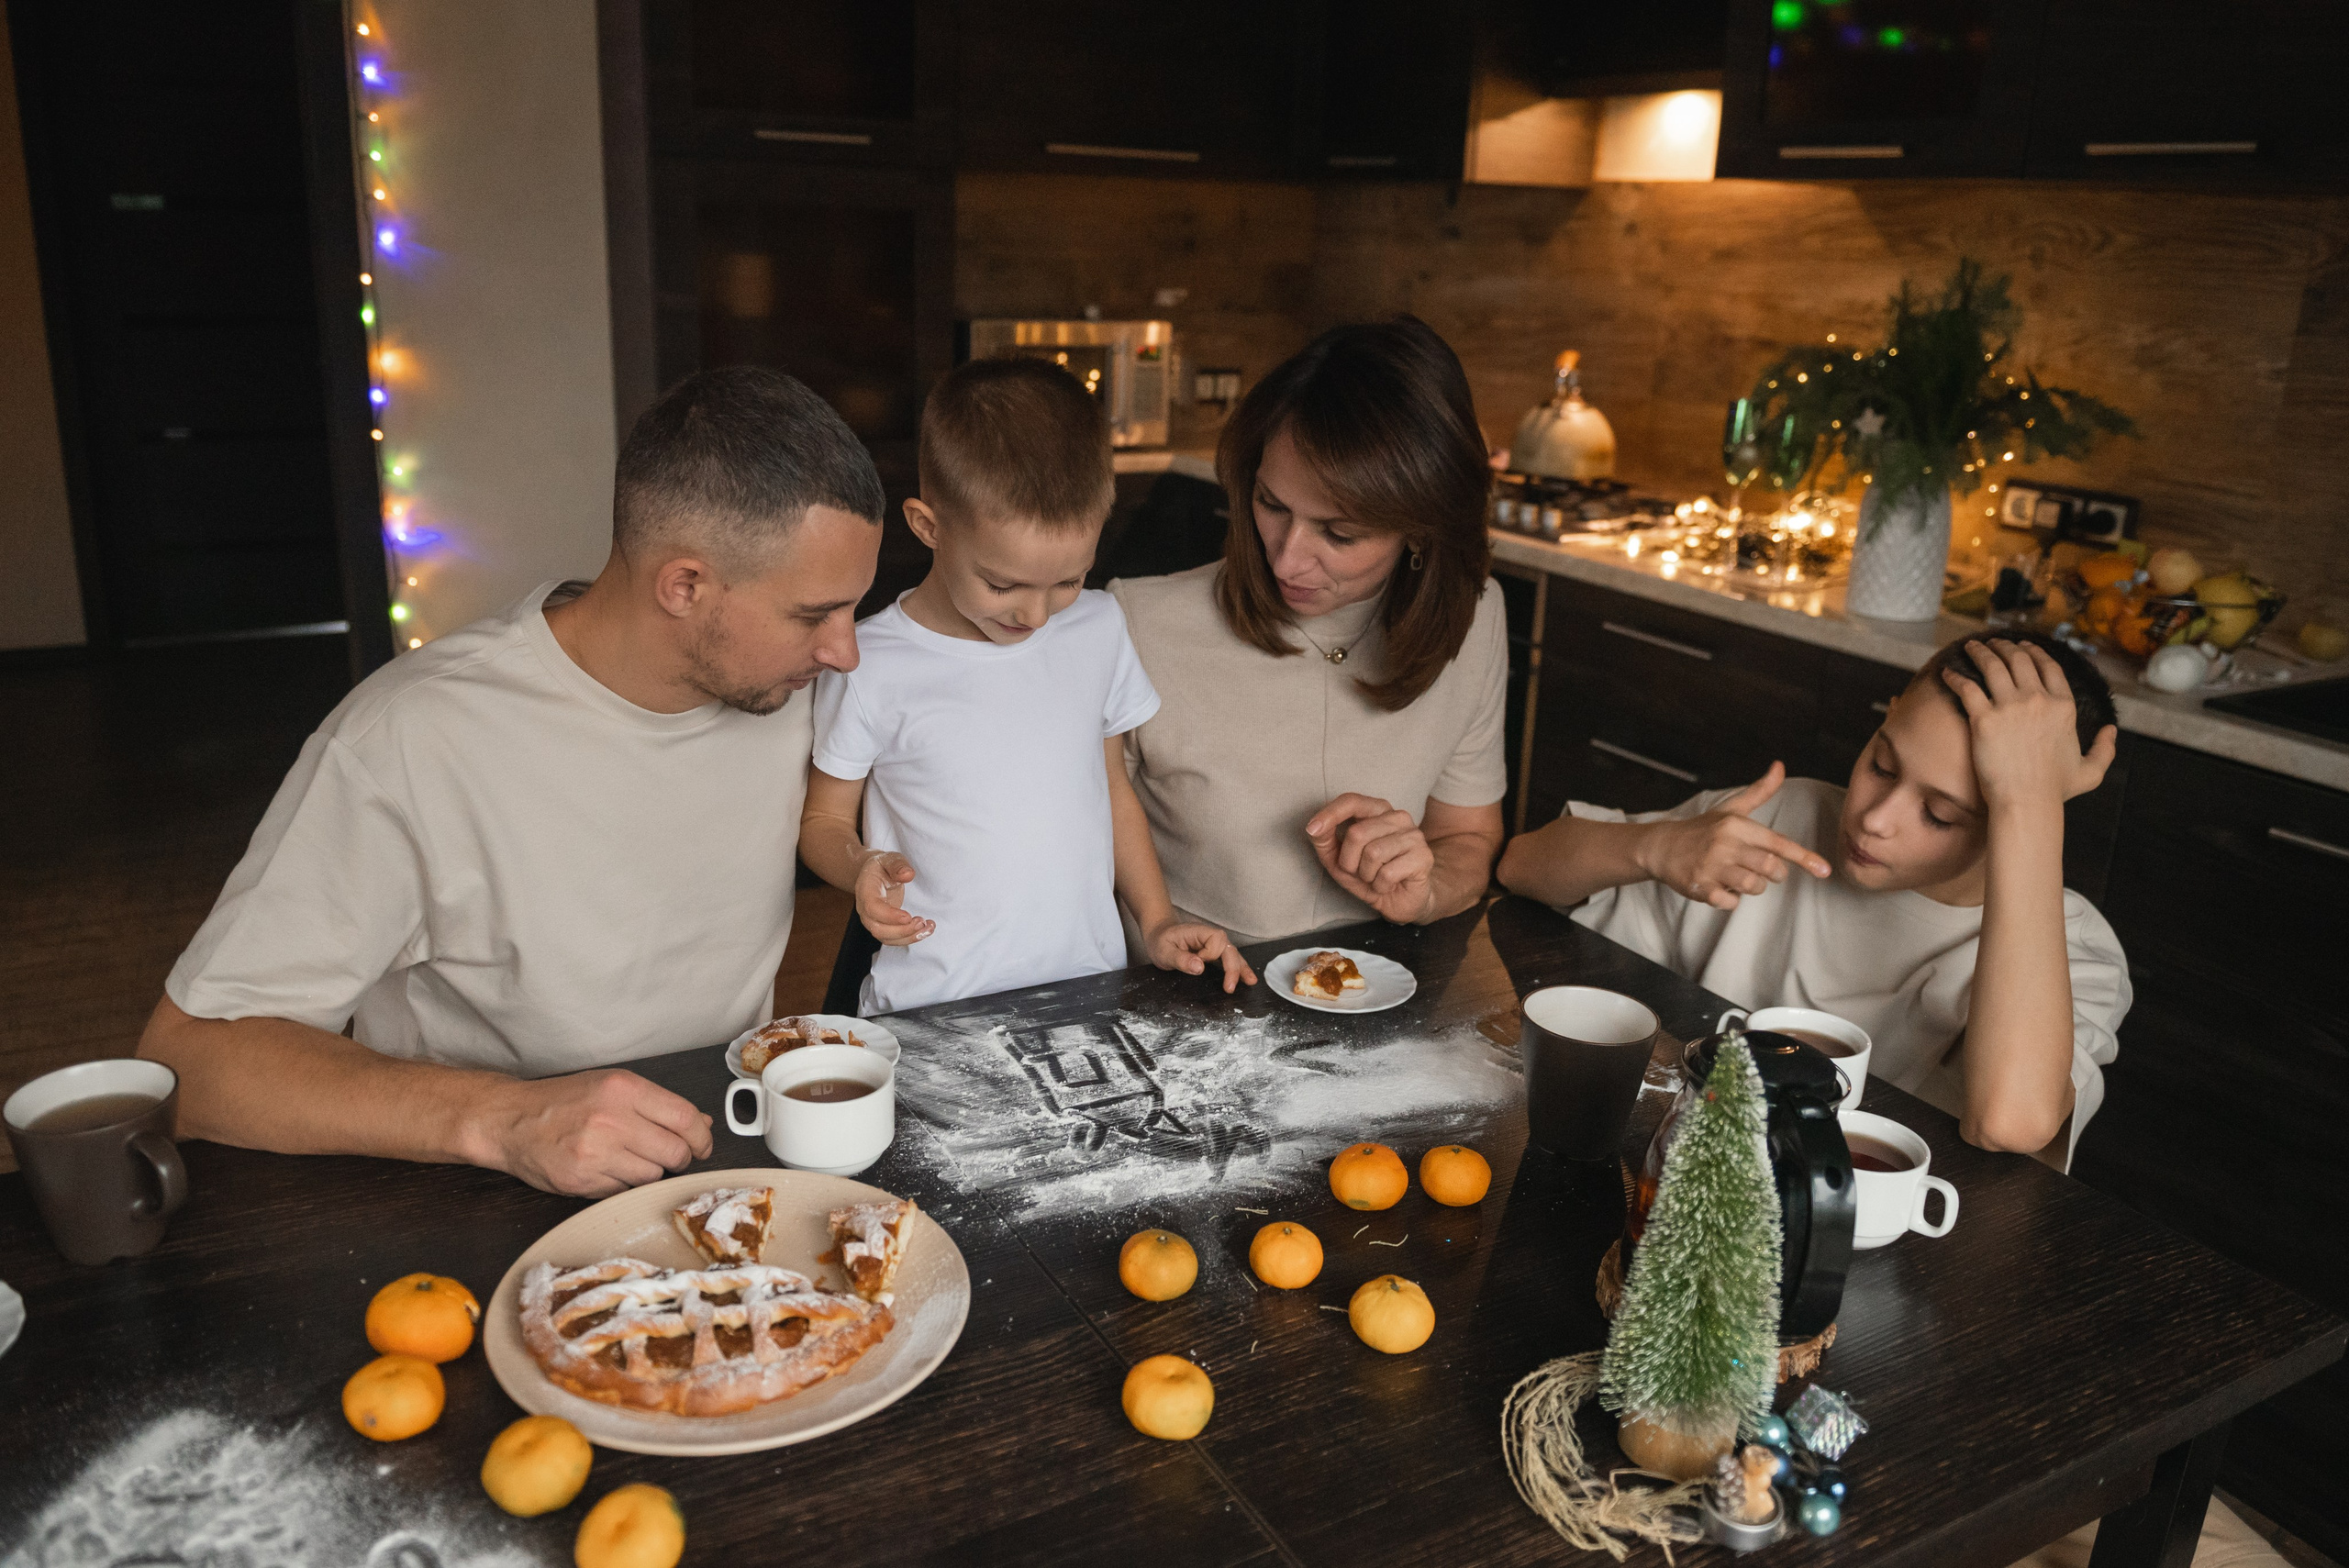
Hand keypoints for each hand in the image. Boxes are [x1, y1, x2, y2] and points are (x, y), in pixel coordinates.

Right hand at [480, 1069, 713, 1196]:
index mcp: (624, 1089)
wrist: (511, 1121)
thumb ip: (658, 1105)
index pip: (685, 1118)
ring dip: (648, 1172)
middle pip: (675, 1152)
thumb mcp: (613, 1087)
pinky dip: (623, 1184)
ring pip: (653, 1176)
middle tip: (668, 1155)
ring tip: (627, 1158)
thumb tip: (701, 1123)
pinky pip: (624, 1191)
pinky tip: (606, 1169)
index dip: (701, 1137)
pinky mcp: (582, 1182)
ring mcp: (596, 1153)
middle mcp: (612, 1120)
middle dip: (679, 1158)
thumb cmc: (563, 1101)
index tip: (703, 1145)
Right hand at [855, 850, 932, 945]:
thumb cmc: (882, 867)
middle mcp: (866, 910)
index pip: (873, 908)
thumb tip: (908, 874)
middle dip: (902, 930)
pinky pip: (894, 939)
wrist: (872, 874)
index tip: (908, 916)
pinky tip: (925, 930)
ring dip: (909, 937)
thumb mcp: (889, 859)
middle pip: (878, 929)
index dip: (889, 916)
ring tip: (928, 927)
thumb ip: (898, 865)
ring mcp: (873, 920)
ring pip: (886, 938)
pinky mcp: (883, 927)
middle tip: (922, 921)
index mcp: (866, 891)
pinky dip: (910, 938)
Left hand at [1145, 919, 1258, 992]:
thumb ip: (1181, 959)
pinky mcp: (1213, 953)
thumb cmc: (1160, 941)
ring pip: (1232, 955)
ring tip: (1251, 981)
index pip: (1216, 943)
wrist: (1158, 934)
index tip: (1200, 965)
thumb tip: (1200, 967)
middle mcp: (1210, 937)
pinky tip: (1246, 978)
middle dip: (1233, 968)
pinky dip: (1237, 968)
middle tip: (1230, 988)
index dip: (1210, 956)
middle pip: (1229, 950)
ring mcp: (1213, 945)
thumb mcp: (1164, 951)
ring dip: (1241, 968)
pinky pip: (1228, 959)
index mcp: (1200, 932)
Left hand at [1306, 793, 1436, 923]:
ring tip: (1375, 877)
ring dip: (1366, 875)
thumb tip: (1313, 828)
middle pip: (1357, 833)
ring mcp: (1414, 835)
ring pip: (1373, 853)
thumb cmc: (1369, 875)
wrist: (1400, 901)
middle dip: (1349, 861)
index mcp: (1378, 810)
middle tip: (1359, 872)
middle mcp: (1398, 817)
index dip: (1330, 814)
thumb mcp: (1338, 861)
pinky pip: (1387, 873)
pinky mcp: (1423, 856)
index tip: (1312, 829)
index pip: (1352, 801)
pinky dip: (1380, 885)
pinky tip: (1388, 885)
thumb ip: (1324, 842)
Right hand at [1635, 761, 1830, 910]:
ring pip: (1753, 887)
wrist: (1661, 846)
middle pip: (1770, 869)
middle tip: (1761, 869)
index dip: (1804, 857)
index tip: (1824, 871)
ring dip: (1752, 886)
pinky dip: (1730, 899)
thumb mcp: (1731, 808)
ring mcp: (1711, 867)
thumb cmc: (1703, 828)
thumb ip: (1760, 791)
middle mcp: (1725, 845)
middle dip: (1774, 874)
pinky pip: (1731, 902)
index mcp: (1736, 826)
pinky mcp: (1700, 887)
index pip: (1778, 844)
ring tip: (1736, 876)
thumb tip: (1780, 765)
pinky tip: (1719, 886)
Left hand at [1944, 639, 2117, 809]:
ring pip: (1992, 666)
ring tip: (1971, 647)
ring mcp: (2010, 707)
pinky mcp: (1983, 719)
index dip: (2034, 652)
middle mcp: (2038, 700)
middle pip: (2018, 660)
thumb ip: (2105, 749)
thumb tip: (2111, 730)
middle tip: (1993, 643)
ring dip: (1980, 652)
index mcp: (2063, 706)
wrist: (2027, 802)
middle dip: (2005, 646)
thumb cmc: (2055, 790)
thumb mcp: (2090, 770)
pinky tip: (1947, 672)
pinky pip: (1966, 688)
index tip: (2023, 645)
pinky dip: (1955, 677)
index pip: (2049, 667)